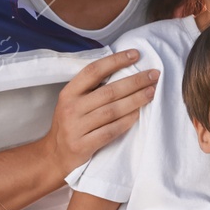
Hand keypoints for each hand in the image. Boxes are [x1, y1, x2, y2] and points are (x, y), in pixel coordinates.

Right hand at [47, 50, 159, 177]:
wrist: (55, 155)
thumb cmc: (71, 124)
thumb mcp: (73, 102)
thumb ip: (92, 89)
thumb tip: (125, 71)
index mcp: (69, 92)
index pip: (94, 71)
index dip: (115, 61)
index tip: (135, 54)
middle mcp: (71, 108)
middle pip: (109, 91)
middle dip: (135, 81)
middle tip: (154, 75)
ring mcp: (76, 127)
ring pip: (112, 111)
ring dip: (135, 100)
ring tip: (152, 92)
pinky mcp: (83, 145)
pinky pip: (111, 131)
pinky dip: (127, 121)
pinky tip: (139, 114)